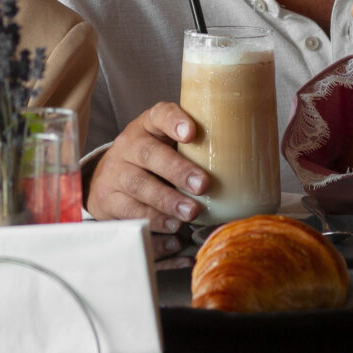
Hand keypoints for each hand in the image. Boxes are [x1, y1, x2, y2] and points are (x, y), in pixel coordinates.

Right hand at [85, 102, 207, 256]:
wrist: (108, 180)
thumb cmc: (152, 160)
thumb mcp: (167, 144)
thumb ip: (193, 147)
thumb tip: (244, 161)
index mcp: (147, 126)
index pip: (159, 115)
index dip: (174, 121)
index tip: (191, 133)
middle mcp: (128, 146)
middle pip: (148, 154)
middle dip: (177, 171)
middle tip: (202, 185)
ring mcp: (115, 174)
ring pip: (138, 187)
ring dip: (166, 202)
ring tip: (191, 214)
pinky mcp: (109, 202)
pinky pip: (129, 216)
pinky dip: (154, 229)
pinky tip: (173, 237)